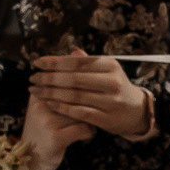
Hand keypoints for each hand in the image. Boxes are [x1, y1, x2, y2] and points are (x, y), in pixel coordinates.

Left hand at [31, 51, 153, 138]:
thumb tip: (70, 50)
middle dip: (49, 78)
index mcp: (111, 65)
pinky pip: (79, 112)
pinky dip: (61, 107)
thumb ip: (88, 61)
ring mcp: (111, 102)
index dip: (55, 62)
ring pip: (74, 96)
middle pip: (74, 78)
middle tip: (33, 78)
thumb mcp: (106, 70)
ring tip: (35, 90)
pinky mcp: (107, 119)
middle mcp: (112, 82)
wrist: (137, 111)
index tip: (37, 62)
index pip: (78, 61)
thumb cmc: (115, 87)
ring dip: (51, 93)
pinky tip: (48, 103)